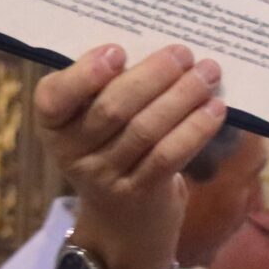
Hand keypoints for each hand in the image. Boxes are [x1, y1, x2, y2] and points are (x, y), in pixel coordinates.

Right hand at [34, 44, 228, 268]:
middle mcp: (71, 153)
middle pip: (112, 109)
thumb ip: (110, 86)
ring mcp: (104, 177)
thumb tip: (159, 49)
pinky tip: (215, 109)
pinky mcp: (140, 194)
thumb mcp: (93, 120)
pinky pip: (169, 156)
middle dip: (153, 76)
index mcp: (53, 124)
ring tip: (208, 74)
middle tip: (184, 53)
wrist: (123, 220)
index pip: (54, 98)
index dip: (84, 74)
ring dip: (182, 97)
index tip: (118, 51)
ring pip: (145, 130)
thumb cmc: (111, 146)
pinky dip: (195, 129)